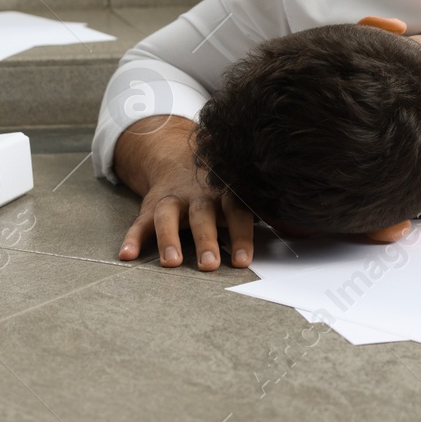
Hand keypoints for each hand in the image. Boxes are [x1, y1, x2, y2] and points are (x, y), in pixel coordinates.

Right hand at [113, 115, 253, 270]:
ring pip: (168, 216)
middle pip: (202, 216)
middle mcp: (199, 196)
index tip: (243, 261)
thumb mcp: (236, 194)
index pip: (236, 213)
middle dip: (206, 240)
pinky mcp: (151, 207)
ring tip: (171, 262)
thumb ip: (255, 212)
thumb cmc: (218, 189)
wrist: (178, 157)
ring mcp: (173, 200)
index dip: (240, 236)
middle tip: (210, 264)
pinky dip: (132, 238)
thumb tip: (294, 229)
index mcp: (224, 194)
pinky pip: (139, 223)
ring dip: (169, 239)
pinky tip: (126, 255)